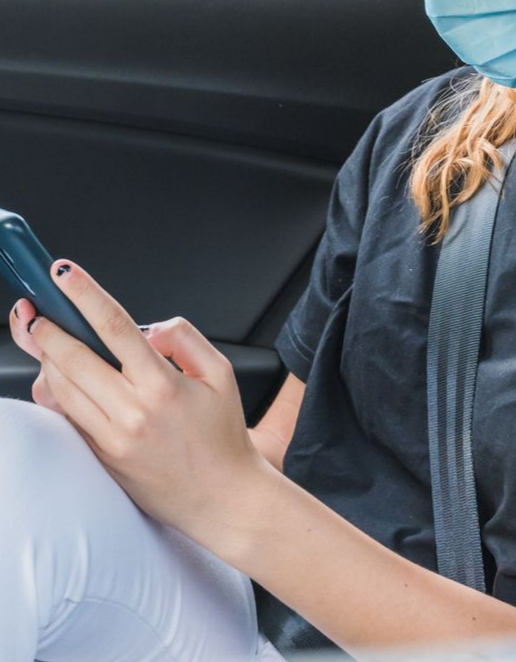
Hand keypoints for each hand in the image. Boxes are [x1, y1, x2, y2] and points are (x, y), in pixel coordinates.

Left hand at [12, 260, 263, 544]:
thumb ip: (185, 338)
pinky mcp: (101, 459)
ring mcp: (112, 440)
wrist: (222, 498)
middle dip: (48, 329)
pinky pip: (66, 419)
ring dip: (47, 359)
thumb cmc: (223, 436)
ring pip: (61, 389)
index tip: (64, 273)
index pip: (114, 328)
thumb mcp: (221, 373)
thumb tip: (149, 328)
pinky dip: (54, 393)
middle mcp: (132, 413)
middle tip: (36, 311)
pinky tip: (55, 377)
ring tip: (45, 340)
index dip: (85, 295)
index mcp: (162, 386)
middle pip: (73, 359)